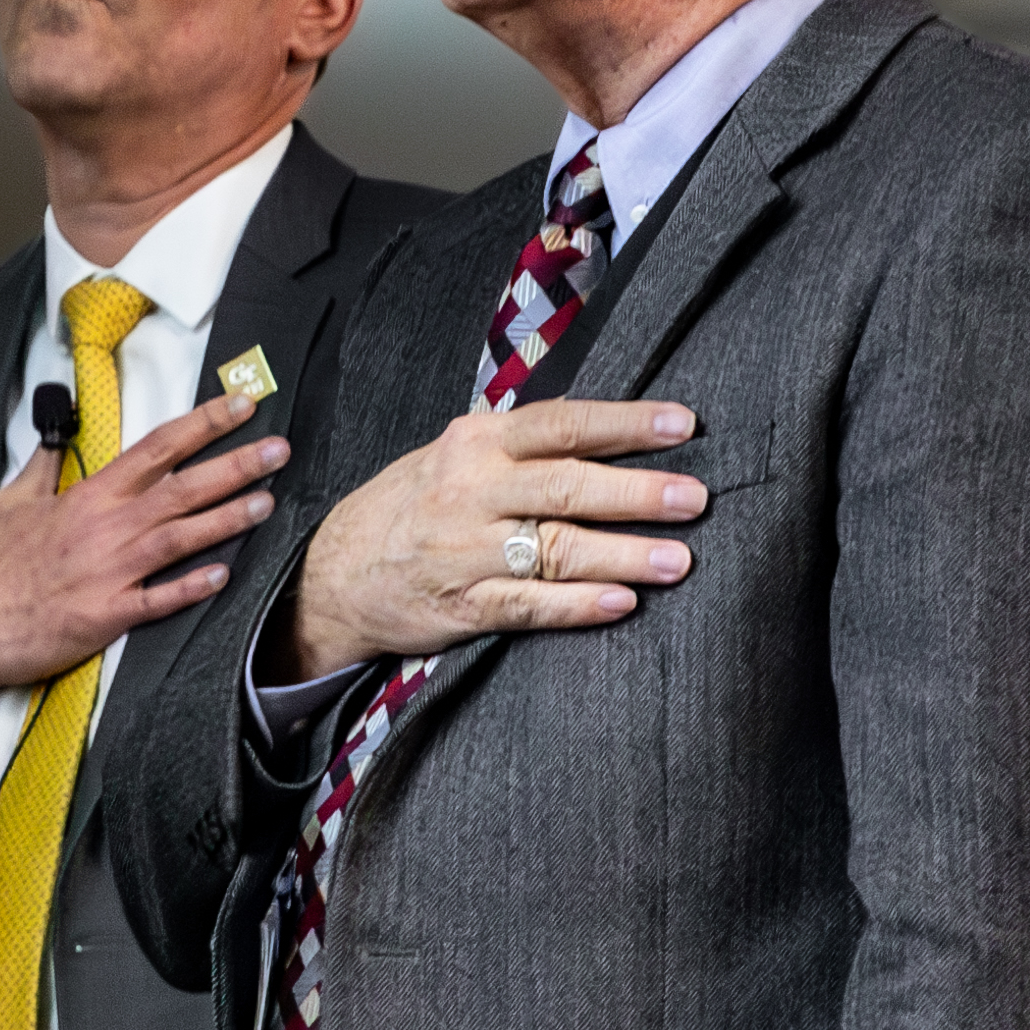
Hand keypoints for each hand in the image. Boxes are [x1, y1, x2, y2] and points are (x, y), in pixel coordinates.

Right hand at [0, 388, 286, 733]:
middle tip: (279, 449)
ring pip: (179, 538)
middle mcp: (106, 527)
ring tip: (268, 502)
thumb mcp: (15, 500)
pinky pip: (159, 599)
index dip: (202, 424)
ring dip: (227, 519)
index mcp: (88, 495)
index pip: (155, 448)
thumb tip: (59, 431)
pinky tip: (224, 575)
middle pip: (181, 487)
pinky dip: (191, 587)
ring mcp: (109, 571)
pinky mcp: (107, 615)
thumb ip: (46, 465)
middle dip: (235, 465)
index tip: (240, 405)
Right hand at [273, 393, 703, 680]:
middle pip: (567, 487)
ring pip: (556, 549)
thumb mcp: (453, 455)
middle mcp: (471, 491)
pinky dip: (577, 606)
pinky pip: (529, 605)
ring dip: (623, 555)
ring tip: (679, 560)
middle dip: (638, 493)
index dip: (624, 424)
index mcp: (476, 443)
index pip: (561, 424)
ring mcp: (466, 551)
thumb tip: (602, 428)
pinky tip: (621, 603)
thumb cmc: (411, 505)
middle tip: (695, 498)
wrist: (334, 573)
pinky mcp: (463, 606)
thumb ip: (519, 444)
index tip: (683, 425)